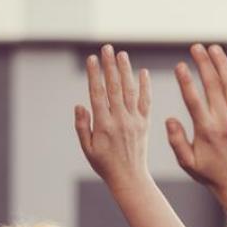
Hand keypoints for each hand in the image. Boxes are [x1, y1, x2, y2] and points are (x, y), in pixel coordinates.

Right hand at [75, 44, 152, 191]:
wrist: (129, 177)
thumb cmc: (104, 164)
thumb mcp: (87, 149)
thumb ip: (83, 126)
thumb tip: (80, 105)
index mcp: (104, 125)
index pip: (98, 94)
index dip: (95, 75)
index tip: (92, 59)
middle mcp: (120, 120)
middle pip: (114, 88)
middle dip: (110, 66)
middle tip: (107, 48)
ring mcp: (134, 121)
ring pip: (130, 91)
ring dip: (126, 71)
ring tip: (122, 55)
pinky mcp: (145, 123)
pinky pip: (146, 102)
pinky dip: (145, 86)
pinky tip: (143, 72)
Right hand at [167, 44, 226, 223]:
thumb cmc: (210, 173)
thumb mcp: (187, 162)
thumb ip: (176, 141)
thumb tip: (169, 119)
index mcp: (206, 130)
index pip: (193, 100)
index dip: (185, 80)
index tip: (179, 65)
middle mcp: (224, 122)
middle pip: (213, 86)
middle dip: (204, 64)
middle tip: (196, 47)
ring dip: (222, 65)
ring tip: (213, 49)